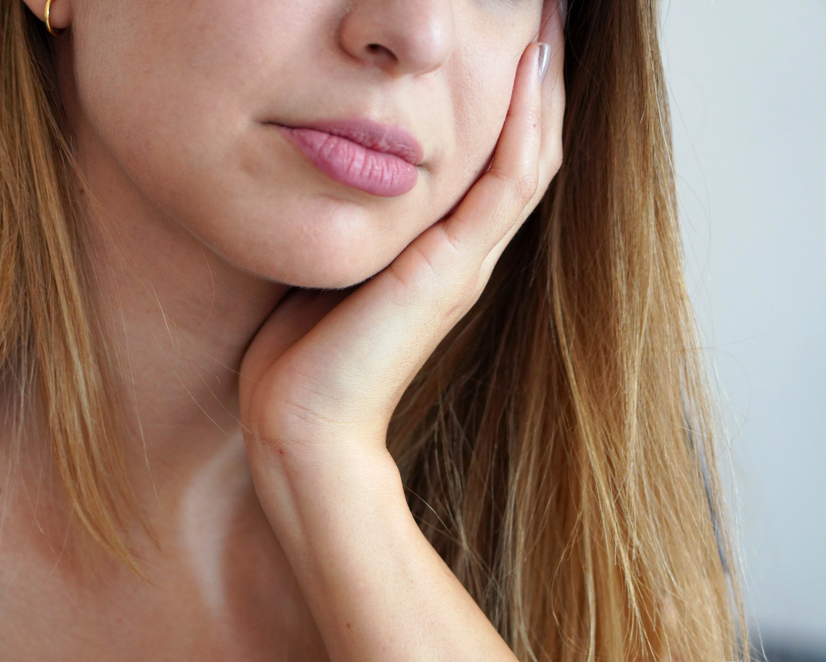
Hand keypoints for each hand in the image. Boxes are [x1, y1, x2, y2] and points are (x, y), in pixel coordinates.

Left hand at [239, 3, 565, 466]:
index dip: (508, 103)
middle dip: (537, 81)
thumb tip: (326, 179)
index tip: (509, 39)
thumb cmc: (301, 359)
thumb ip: (345, 228)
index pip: (491, 163)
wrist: (303, 428)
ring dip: (543, 89)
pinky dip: (523, 125)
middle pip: (524, 151)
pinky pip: (505, 183)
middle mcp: (462, 253)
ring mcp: (463, 262)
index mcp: (437, 254)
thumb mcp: (326, 272)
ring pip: (528, 158)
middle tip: (549, 17)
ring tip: (553, 25)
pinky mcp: (449, 270)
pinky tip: (528, 70)